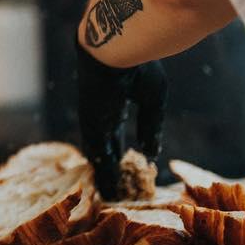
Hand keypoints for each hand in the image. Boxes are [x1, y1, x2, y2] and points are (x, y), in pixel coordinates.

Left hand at [76, 41, 166, 198]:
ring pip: (100, 156)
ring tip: (114, 197)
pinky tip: (110, 191)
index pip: (116, 134)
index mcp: (114, 104)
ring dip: (108, 177)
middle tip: (119, 189)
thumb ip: (150, 126)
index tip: (129, 166)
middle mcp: (101, 116)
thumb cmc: (137, 65)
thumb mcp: (152, 99)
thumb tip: (150, 153)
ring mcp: (94, 122)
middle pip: (106, 149)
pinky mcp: (92, 127)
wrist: (115, 47)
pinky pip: (99, 157)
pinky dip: (105, 175)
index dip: (122, 152)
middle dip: (113, 169)